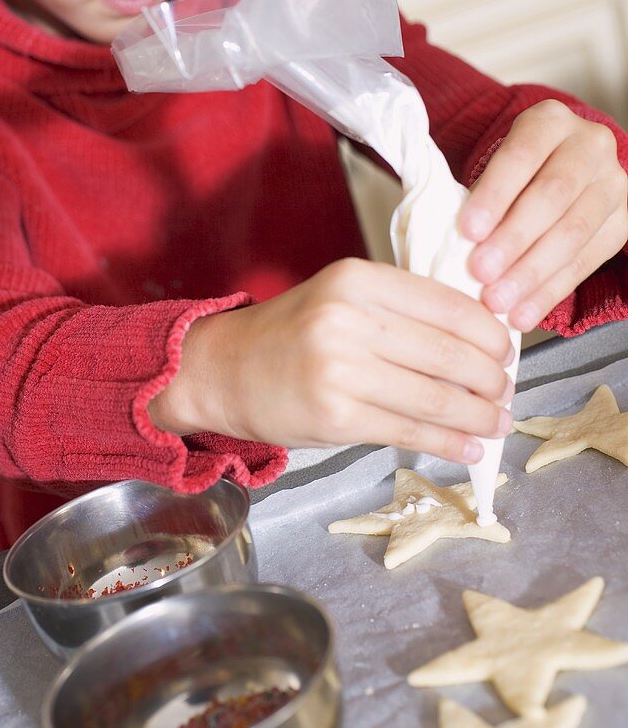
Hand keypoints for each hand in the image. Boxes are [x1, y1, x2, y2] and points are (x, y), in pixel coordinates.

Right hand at [148, 258, 514, 463]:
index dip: (490, 333)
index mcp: (356, 279)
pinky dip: (449, 443)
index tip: (506, 350)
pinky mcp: (336, 418)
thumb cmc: (289, 335)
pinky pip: (410, 432)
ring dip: (480, 416)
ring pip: (437, 398)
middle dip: (493, 379)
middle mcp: (348, 320)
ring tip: (498, 422)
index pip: (449, 305)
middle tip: (506, 392)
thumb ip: (400, 310)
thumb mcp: (340, 299)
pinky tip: (470, 448)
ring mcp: (341, 371)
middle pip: (451, 353)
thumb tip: (480, 340)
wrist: (222, 370)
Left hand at [461, 100, 627, 330]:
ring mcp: (613, 184)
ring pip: (574, 232)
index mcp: (549, 122)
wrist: (559, 169)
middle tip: (481, 272)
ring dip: (532, 273)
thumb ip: (475, 197)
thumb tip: (448, 245)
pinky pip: (587, 263)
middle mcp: (590, 146)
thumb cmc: (513, 174)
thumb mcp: (492, 167)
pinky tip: (523, 312)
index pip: (520, 157)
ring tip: (498, 301)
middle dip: (514, 239)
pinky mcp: (621, 223)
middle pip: (552, 196)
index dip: (495, 195)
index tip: (468, 230)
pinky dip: (550, 292)